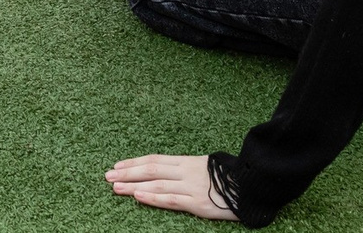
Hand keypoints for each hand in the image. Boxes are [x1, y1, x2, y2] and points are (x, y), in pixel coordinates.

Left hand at [105, 156, 237, 220]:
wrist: (254, 186)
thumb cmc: (233, 179)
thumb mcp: (208, 168)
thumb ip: (188, 170)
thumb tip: (169, 172)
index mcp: (188, 161)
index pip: (155, 160)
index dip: (134, 162)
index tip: (117, 165)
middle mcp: (187, 171)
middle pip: (151, 169)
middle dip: (127, 171)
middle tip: (108, 175)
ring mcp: (191, 186)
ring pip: (156, 183)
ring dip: (133, 185)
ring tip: (115, 186)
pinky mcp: (198, 203)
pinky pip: (171, 199)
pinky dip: (152, 197)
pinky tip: (138, 196)